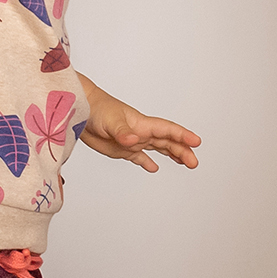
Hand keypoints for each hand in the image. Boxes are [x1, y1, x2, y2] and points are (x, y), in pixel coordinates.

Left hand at [78, 76, 200, 173]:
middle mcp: (141, 133)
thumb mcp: (110, 120)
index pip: (167, 130)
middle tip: (194, 162)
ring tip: (186, 163)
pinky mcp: (121, 149)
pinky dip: (147, 163)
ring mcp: (132, 141)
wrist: (79, 110)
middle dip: (182, 151)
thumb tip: (134, 141)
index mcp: (142, 124)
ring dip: (172, 155)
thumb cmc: (96, 108)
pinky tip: (154, 168)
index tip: (196, 142)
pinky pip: (139, 157)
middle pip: (167, 142)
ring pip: (158, 148)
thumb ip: (123, 132)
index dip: (183, 135)